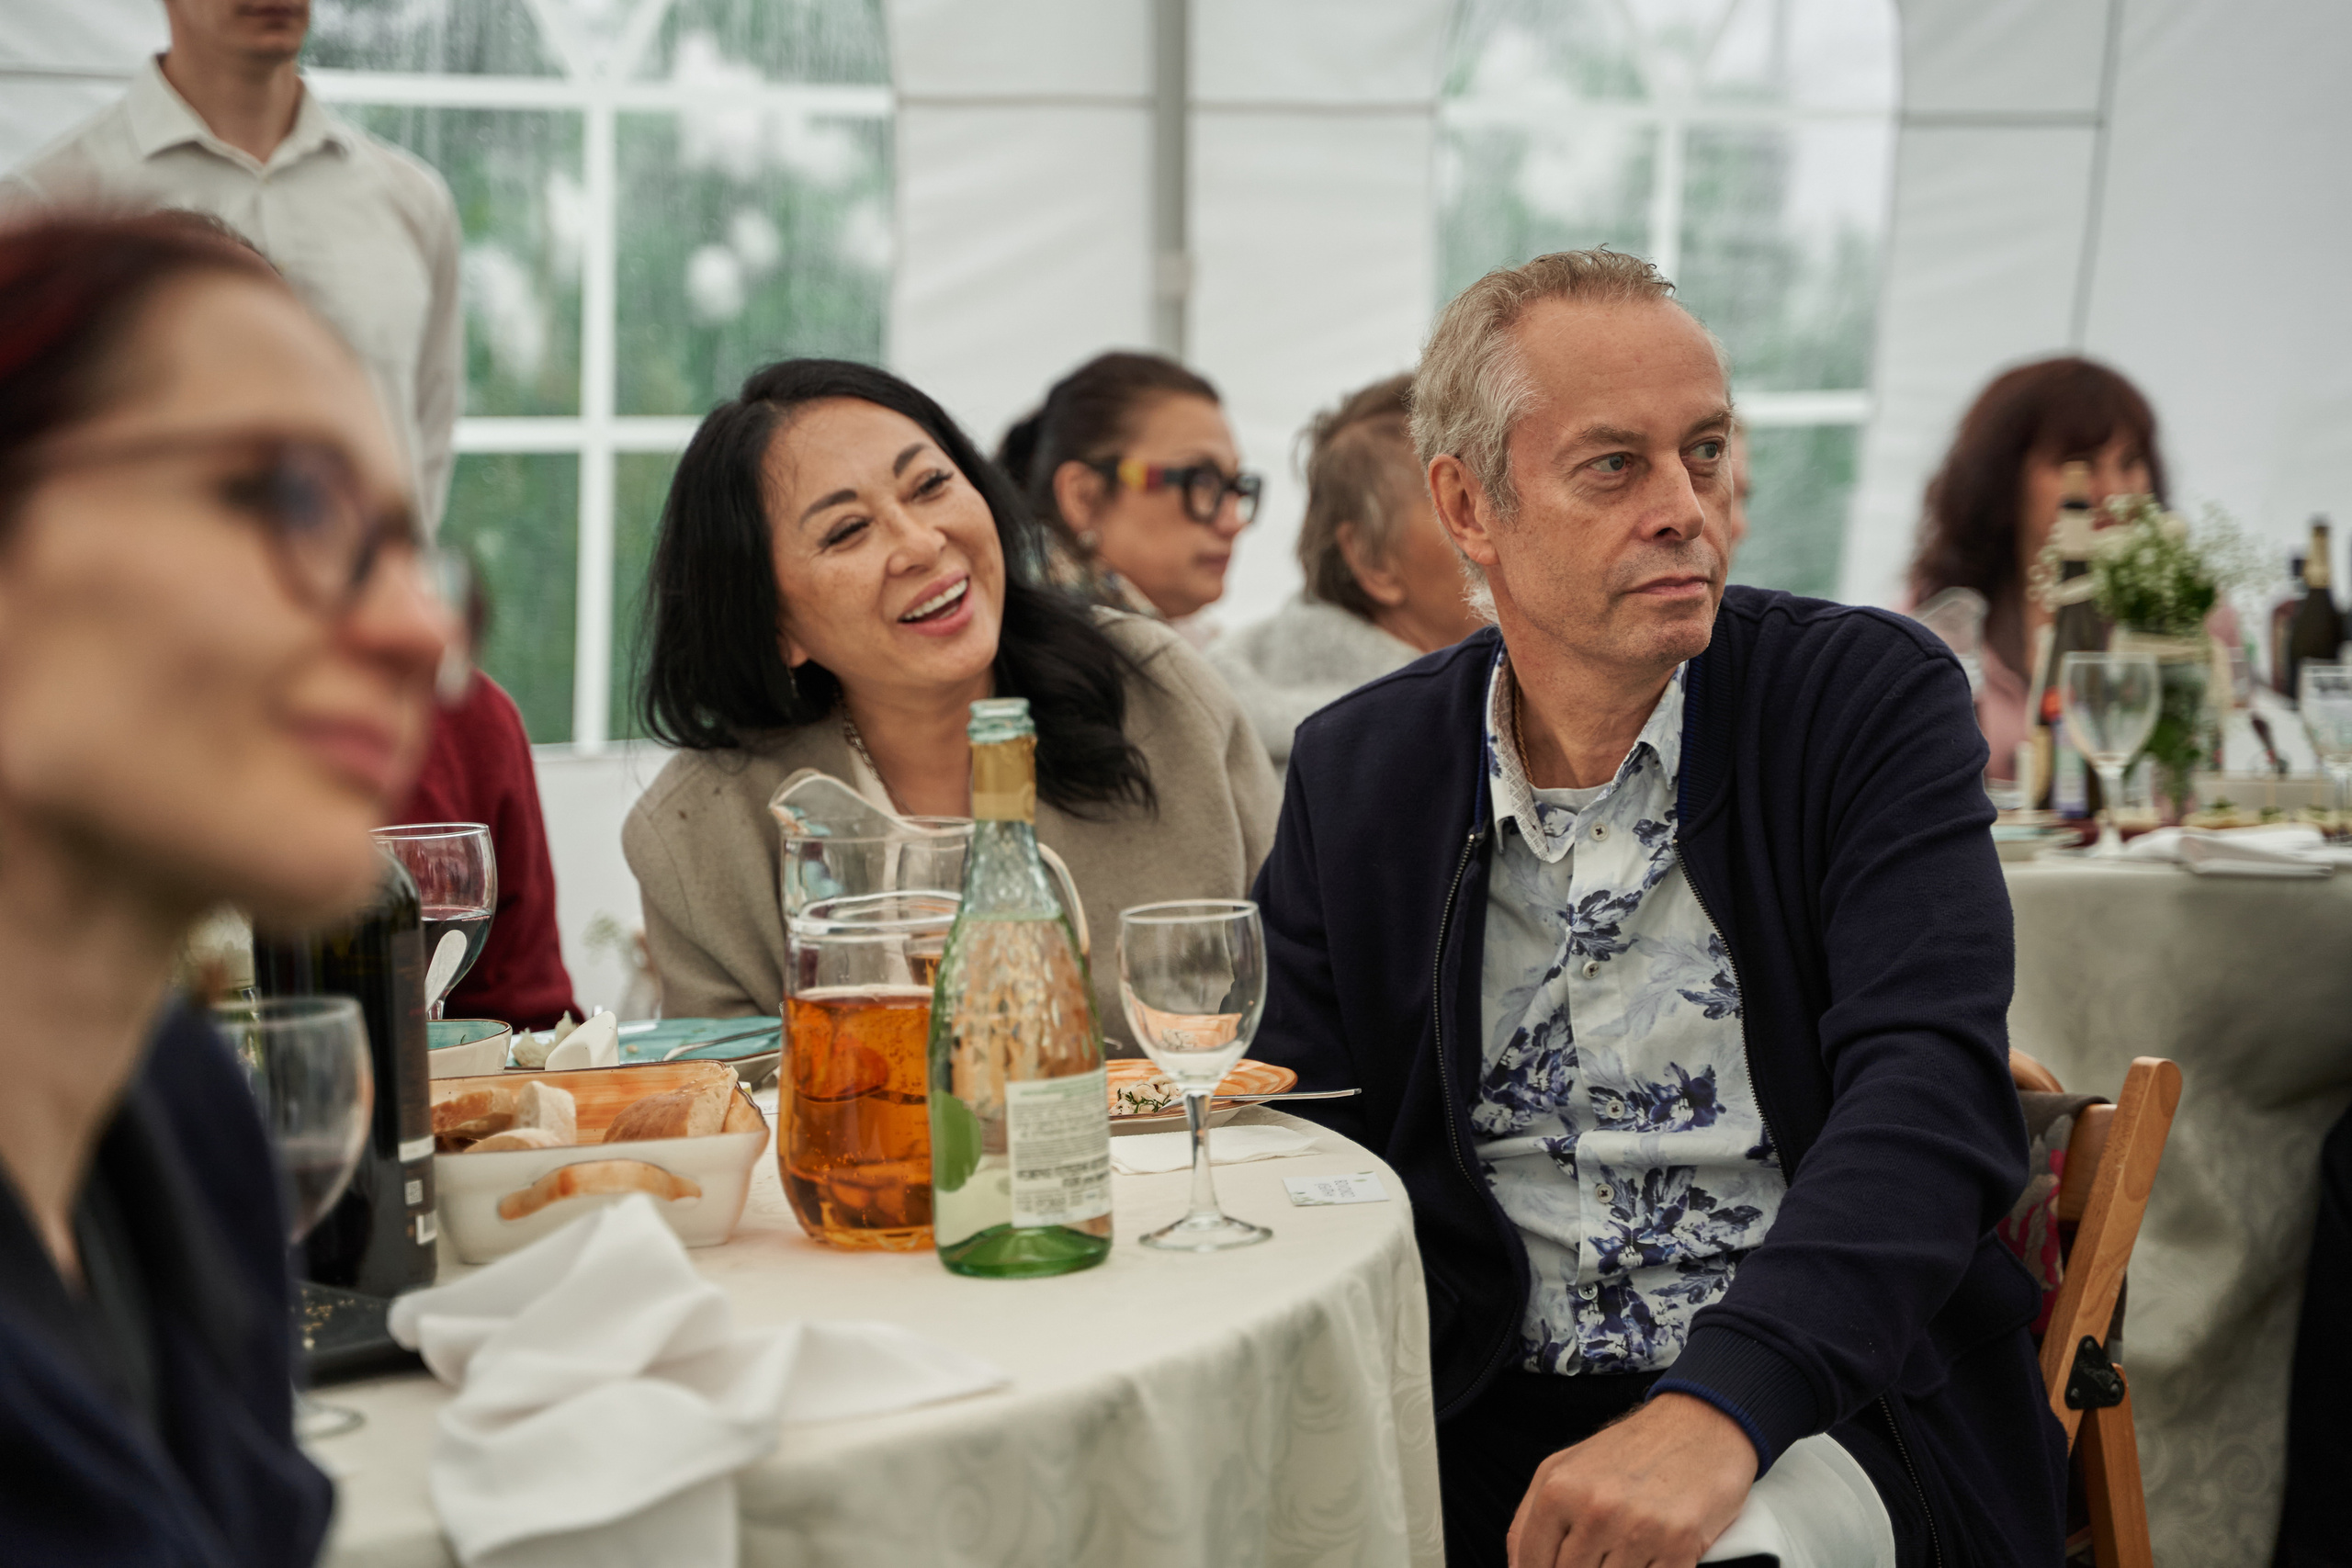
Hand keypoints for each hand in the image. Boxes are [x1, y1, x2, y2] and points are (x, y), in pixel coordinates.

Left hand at [1506, 1391, 1757, 1567]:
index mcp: (1558, 1490)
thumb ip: (1530, 1519)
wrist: (1701, 1424)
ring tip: (1625, 1549)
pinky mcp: (1679, 1545)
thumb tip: (1518, 1565)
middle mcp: (1595, 1509)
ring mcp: (1638, 1529)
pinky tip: (1649, 1556)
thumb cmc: (1633, 1450)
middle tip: (1599, 1553)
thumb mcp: (1564, 1468)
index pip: (1531, 1563)